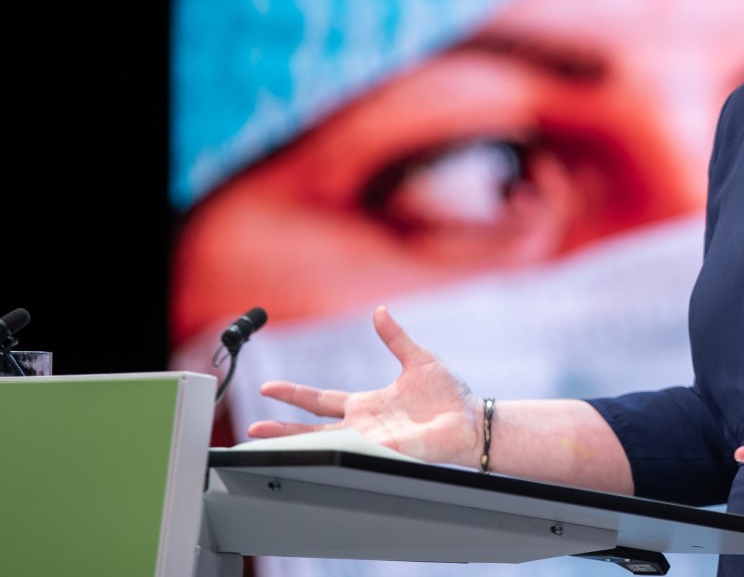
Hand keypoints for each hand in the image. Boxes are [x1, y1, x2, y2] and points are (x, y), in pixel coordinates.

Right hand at [246, 305, 482, 467]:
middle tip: (253, 432)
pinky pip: (360, 452)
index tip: (268, 387)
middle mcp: (365, 425)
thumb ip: (395, 338)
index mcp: (367, 403)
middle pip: (313, 429)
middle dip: (282, 430)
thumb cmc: (449, 394)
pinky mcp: (389, 451)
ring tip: (268, 446)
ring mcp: (374, 441)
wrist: (472, 419)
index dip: (294, 395)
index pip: (322, 401)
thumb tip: (379, 311)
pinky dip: (339, 451)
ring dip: (299, 446)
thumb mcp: (417, 358)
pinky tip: (317, 452)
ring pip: (328, 445)